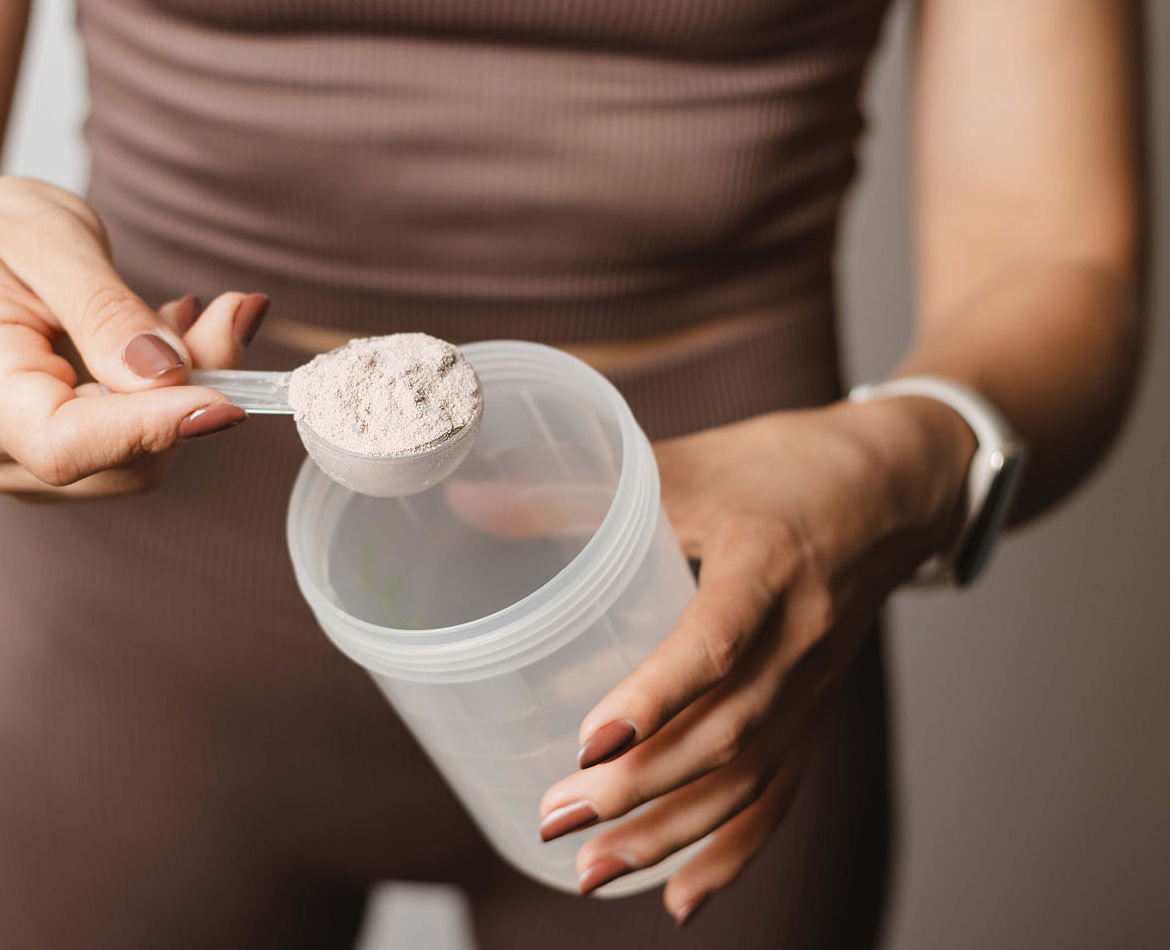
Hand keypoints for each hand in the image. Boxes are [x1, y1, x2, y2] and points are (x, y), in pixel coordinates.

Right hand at [0, 176, 268, 499]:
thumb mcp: (46, 236)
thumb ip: (106, 310)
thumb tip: (167, 374)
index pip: (64, 445)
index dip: (151, 430)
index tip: (227, 399)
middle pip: (118, 462)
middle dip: (192, 395)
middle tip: (231, 311)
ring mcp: (14, 465)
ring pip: (139, 465)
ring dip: (187, 397)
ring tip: (183, 316)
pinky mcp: (53, 466)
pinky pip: (134, 456)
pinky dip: (170, 406)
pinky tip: (162, 348)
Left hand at [536, 398, 974, 920]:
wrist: (893, 487)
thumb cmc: (779, 466)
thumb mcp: (683, 464)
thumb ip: (577, 491)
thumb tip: (467, 504)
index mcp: (767, 560)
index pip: (717, 641)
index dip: (656, 694)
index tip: (589, 738)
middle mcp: (800, 635)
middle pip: (726, 731)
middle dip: (639, 787)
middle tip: (554, 815)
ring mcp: (813, 685)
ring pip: (748, 778)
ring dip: (670, 834)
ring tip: (590, 872)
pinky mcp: (814, 712)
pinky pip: (779, 794)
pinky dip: (732, 852)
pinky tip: (678, 898)